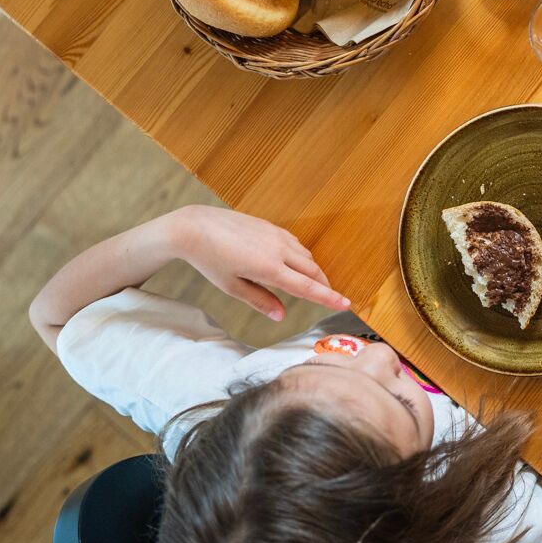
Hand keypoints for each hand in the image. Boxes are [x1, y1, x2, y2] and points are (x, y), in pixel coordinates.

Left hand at [169, 208, 350, 321]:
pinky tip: (292, 264)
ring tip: (308, 284)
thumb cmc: (210, 260)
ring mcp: (277, 236)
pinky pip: (296, 244)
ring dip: (312, 271)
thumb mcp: (232, 287)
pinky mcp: (272, 227)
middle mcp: (279, 250)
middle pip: (313, 271)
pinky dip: (301, 257)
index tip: (346, 304)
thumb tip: (281, 315)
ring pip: (306, 256)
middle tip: (329, 298)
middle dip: (324, 285)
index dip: (328, 297)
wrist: (195, 227)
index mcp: (269, 269)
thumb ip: (260, 301)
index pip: (307, 287)